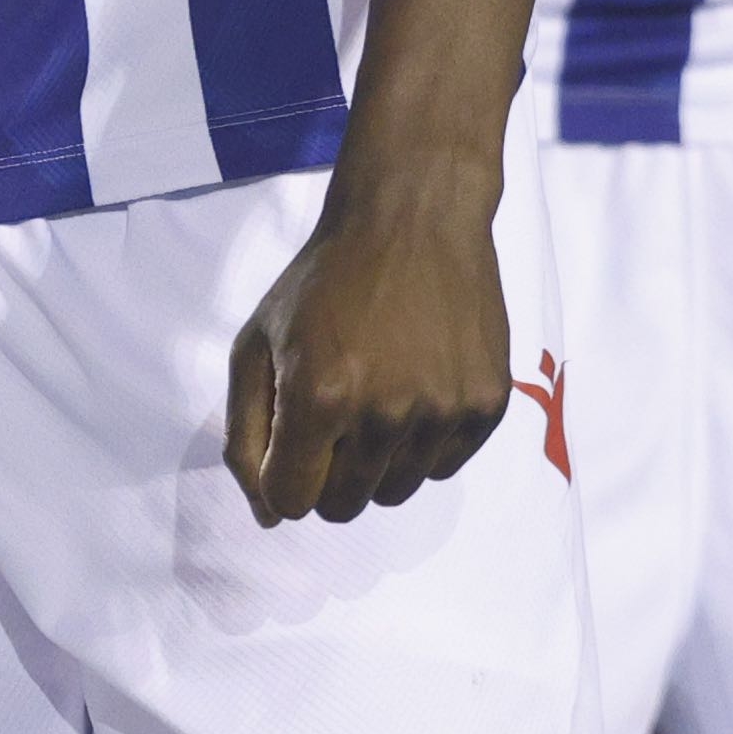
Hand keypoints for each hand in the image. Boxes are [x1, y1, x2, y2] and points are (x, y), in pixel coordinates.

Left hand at [221, 164, 512, 524]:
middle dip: (328, 473)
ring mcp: (442, 411)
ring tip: (378, 393)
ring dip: (377, 461)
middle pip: (344, 507)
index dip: (286, 475)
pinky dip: (423, 444)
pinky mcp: (485, 405)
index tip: (295, 437)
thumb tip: (270, 516)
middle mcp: (385, 413)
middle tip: (335, 415)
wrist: (414, 217)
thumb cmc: (324, 280)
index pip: (292, 502)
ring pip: (395, 492)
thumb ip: (247, 436)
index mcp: (319, 397)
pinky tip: (417, 384)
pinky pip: (443, 468)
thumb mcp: (257, 344)